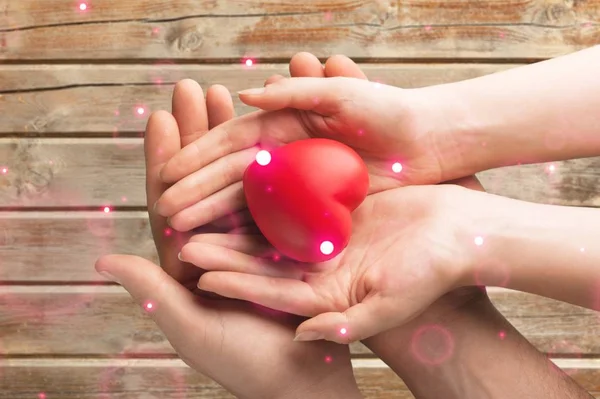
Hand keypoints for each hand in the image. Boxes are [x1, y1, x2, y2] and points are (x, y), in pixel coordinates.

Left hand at [95, 77, 360, 397]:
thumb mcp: (194, 329)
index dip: (164, 159)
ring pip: (240, 179)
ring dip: (232, 137)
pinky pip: (277, 194)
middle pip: (204, 180)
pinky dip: (272, 159)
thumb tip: (103, 259)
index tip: (160, 116)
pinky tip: (270, 128)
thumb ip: (153, 293)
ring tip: (227, 93)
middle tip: (191, 88)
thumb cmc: (249, 365)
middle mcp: (224, 244)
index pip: (171, 202)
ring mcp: (258, 238)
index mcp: (194, 262)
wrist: (308, 383)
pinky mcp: (291, 239)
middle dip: (196, 133)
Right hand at [152, 57, 450, 231]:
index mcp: (285, 127)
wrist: (428, 140)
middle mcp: (284, 158)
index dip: (199, 158)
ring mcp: (298, 187)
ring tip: (183, 236)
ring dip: (215, 218)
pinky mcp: (317, 211)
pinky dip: (251, 237)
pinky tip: (227, 249)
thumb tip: (245, 95)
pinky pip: (277, 226)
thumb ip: (298, 91)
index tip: (168, 176)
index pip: (231, 143)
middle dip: (197, 193)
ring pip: (249, 205)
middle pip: (232, 177)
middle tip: (165, 212)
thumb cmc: (389, 109)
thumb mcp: (345, 92)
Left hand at [178, 181, 490, 343]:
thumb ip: (346, 324)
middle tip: (179, 231)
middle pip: (260, 257)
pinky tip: (240, 168)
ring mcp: (323, 236)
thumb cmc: (432, 276)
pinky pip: (293, 193)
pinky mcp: (333, 208)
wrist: (462, 236)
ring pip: (270, 222)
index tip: (195, 272)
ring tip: (200, 195)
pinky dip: (268, 182)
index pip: (268, 291)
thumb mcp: (389, 305)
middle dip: (220, 245)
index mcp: (324, 296)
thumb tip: (303, 336)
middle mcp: (317, 267)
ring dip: (235, 210)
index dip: (232, 282)